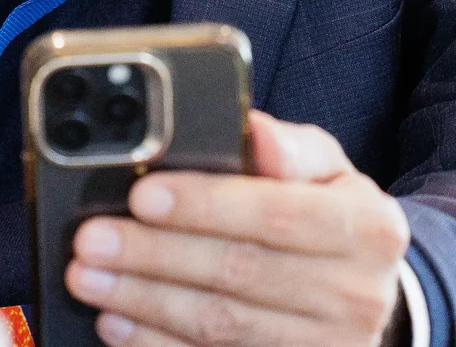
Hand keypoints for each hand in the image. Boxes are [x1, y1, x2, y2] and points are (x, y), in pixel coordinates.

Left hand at [65, 110, 410, 346]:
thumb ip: (289, 147)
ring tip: (89, 277)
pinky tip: (118, 323)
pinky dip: (157, 344)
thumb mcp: (327, 169)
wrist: (364, 290)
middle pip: (238, 273)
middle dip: (154, 255)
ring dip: (144, 302)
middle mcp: (355, 293)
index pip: (275, 214)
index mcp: (366, 227)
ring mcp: (327, 345)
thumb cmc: (328, 214)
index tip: (142, 195)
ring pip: (220, 325)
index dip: (204, 205)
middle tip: (92, 240)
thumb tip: (255, 130)